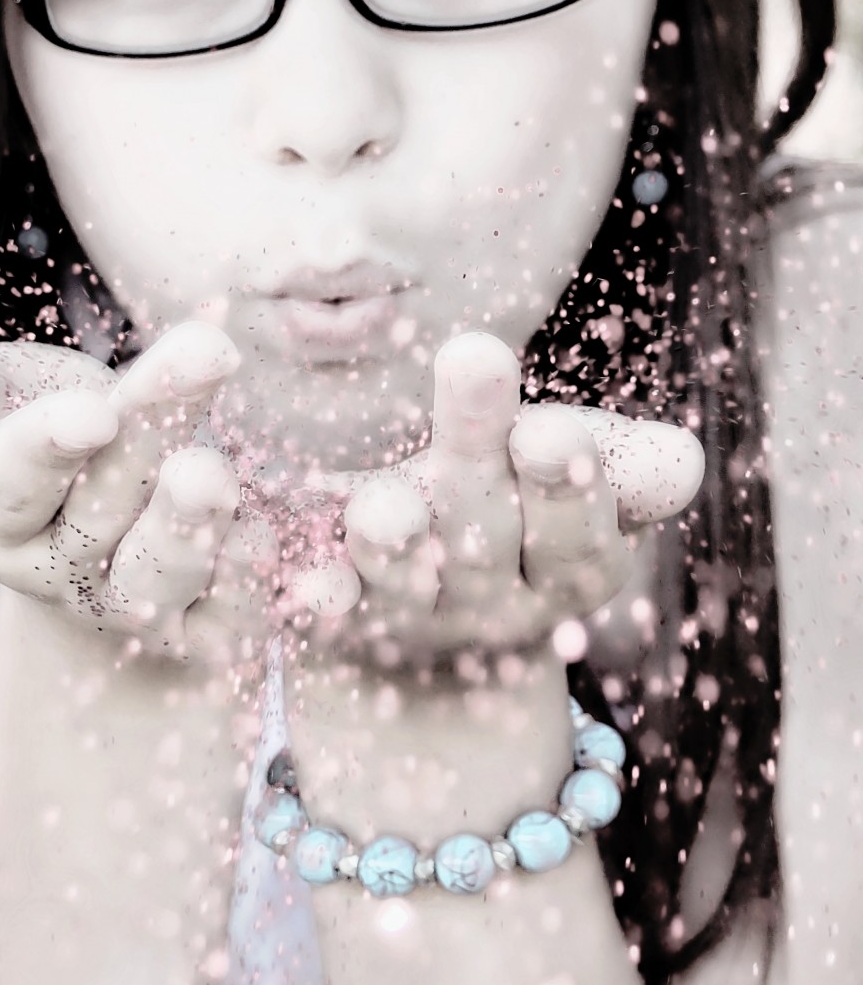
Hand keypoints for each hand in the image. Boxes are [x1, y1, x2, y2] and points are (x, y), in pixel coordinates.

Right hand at [0, 323, 277, 666]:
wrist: (118, 481)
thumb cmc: (47, 418)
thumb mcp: (1, 392)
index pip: (9, 483)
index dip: (47, 447)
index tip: (93, 408)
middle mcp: (59, 573)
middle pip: (100, 511)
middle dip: (152, 436)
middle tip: (206, 359)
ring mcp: (134, 605)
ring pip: (161, 576)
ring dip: (194, 525)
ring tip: (222, 470)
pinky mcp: (208, 625)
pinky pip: (237, 616)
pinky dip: (267, 589)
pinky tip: (295, 552)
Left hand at [291, 331, 702, 673]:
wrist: (430, 605)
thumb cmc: (521, 500)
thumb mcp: (583, 481)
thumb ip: (624, 467)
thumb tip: (681, 464)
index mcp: (570, 567)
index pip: (576, 533)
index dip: (566, 485)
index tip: (549, 426)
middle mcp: (495, 605)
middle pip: (486, 535)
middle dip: (478, 450)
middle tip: (471, 362)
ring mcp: (413, 620)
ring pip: (402, 584)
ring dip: (392, 541)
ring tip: (382, 503)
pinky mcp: (341, 622)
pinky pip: (326, 611)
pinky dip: (313, 595)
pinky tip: (302, 580)